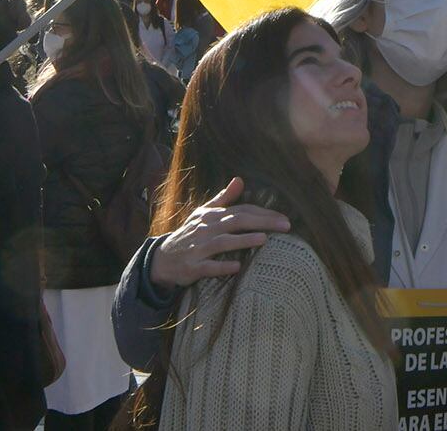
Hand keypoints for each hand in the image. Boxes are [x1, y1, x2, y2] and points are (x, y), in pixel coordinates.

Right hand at [148, 177, 290, 289]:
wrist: (161, 259)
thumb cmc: (189, 234)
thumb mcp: (203, 213)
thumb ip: (223, 198)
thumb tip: (240, 179)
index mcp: (212, 216)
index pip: (241, 210)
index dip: (262, 213)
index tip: (284, 217)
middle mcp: (206, 229)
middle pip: (236, 221)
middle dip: (262, 222)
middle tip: (285, 225)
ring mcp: (199, 248)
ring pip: (223, 242)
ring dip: (243, 240)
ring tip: (264, 239)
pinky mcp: (193, 267)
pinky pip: (208, 266)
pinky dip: (222, 266)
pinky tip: (238, 266)